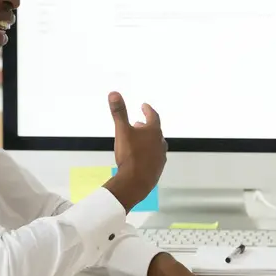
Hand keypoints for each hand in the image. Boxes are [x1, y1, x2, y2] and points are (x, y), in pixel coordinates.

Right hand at [103, 91, 166, 210]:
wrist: (136, 182)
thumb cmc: (130, 155)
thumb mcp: (122, 131)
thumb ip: (119, 112)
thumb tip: (114, 93)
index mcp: (153, 132)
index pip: (153, 116)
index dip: (148, 110)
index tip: (144, 106)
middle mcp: (160, 143)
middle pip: (155, 131)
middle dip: (146, 126)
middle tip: (138, 123)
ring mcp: (160, 157)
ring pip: (156, 144)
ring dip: (148, 140)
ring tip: (139, 140)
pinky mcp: (157, 169)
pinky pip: (154, 157)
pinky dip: (148, 153)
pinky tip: (141, 157)